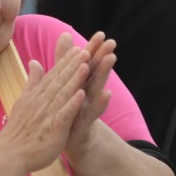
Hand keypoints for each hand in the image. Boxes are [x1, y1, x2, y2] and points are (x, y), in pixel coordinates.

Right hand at [0, 44, 89, 174]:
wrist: (10, 154)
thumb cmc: (19, 130)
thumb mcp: (24, 100)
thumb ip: (33, 81)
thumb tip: (34, 61)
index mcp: (37, 96)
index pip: (54, 75)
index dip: (66, 62)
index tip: (77, 48)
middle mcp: (42, 102)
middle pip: (60, 81)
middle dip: (73, 65)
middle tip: (86, 50)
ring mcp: (47, 115)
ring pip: (63, 94)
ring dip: (74, 80)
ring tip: (86, 66)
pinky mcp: (53, 130)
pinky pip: (64, 115)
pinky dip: (72, 104)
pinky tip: (82, 94)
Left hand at [60, 32, 117, 162]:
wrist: (69, 142)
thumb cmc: (68, 111)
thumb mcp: (65, 85)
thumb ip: (64, 61)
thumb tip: (64, 36)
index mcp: (78, 85)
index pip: (86, 64)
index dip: (93, 50)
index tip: (101, 34)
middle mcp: (85, 95)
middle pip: (94, 74)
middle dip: (103, 58)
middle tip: (112, 43)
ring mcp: (86, 108)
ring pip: (95, 89)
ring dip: (103, 74)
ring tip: (111, 59)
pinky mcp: (84, 123)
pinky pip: (91, 113)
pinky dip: (99, 103)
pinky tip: (107, 93)